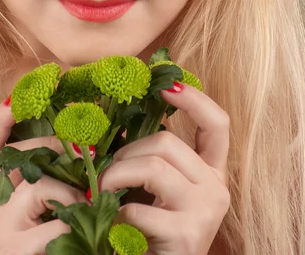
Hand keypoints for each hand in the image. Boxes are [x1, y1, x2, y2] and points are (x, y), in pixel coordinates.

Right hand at [0, 101, 89, 254]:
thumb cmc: (62, 245)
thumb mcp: (54, 206)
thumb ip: (57, 176)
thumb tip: (87, 138)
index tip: (16, 96)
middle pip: (16, 158)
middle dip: (55, 147)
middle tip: (88, 149)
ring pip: (37, 186)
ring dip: (72, 188)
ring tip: (91, 203)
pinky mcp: (15, 252)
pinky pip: (55, 222)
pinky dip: (78, 223)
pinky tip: (89, 234)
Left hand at [98, 83, 230, 254]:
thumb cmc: (150, 229)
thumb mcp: (154, 188)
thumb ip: (148, 156)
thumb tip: (115, 120)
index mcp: (209, 172)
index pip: (217, 124)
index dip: (195, 100)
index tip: (169, 85)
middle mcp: (216, 188)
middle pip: (168, 142)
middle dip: (127, 151)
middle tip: (107, 172)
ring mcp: (205, 211)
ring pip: (153, 166)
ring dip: (116, 175)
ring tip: (101, 191)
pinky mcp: (187, 234)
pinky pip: (138, 207)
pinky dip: (115, 213)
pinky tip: (113, 225)